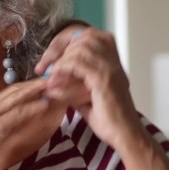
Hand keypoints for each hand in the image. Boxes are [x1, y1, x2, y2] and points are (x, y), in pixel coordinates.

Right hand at [0, 79, 53, 169]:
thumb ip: (2, 127)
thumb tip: (19, 121)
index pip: (7, 93)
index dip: (25, 87)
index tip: (40, 84)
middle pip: (13, 91)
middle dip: (32, 85)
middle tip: (51, 79)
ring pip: (15, 99)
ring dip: (35, 92)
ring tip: (51, 87)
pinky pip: (16, 115)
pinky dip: (31, 108)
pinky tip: (42, 105)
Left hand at [33, 27, 142, 149]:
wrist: (124, 135)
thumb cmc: (108, 118)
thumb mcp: (85, 94)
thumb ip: (71, 82)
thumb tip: (50, 76)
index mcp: (110, 59)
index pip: (84, 34)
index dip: (62, 42)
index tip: (47, 59)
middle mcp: (113, 59)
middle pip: (82, 35)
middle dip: (57, 47)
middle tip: (43, 66)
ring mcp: (110, 67)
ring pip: (80, 47)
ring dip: (60, 61)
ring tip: (51, 78)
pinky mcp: (104, 79)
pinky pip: (78, 63)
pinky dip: (63, 70)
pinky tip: (56, 82)